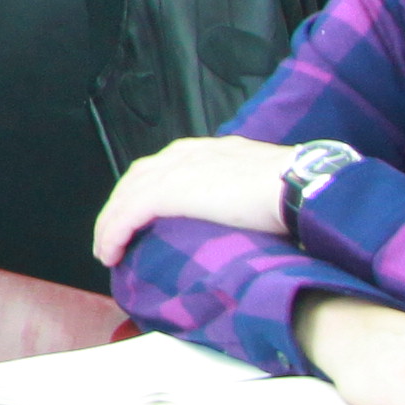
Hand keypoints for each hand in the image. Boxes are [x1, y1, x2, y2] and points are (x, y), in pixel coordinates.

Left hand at [88, 135, 304, 267]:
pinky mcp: (169, 193)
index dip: (141, 193)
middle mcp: (182, 155)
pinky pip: (128, 215)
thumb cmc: (289, 187)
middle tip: (111, 237)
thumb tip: (237, 211)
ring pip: (125, 199)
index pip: (158, 169)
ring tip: (106, 251)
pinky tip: (110, 253)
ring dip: (110, 226)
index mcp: (203, 151)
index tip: (136, 216)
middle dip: (118, 209)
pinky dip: (114, 234)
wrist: (298, 184)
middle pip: (134, 181)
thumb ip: (235, 189)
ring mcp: (173, 171)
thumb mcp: (254, 180)